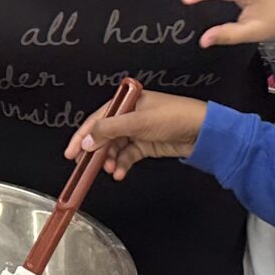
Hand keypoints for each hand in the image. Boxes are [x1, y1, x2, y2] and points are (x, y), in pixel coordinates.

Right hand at [65, 89, 207, 179]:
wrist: (203, 132)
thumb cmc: (176, 116)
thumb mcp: (137, 122)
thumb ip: (108, 130)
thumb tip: (86, 139)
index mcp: (126, 102)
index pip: (96, 119)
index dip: (81, 136)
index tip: (71, 152)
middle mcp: (129, 115)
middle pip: (103, 135)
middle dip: (94, 151)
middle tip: (84, 166)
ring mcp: (138, 131)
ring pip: (114, 147)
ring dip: (108, 160)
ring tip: (108, 169)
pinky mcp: (145, 144)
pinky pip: (126, 156)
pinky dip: (121, 164)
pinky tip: (119, 172)